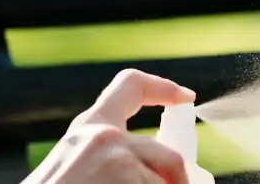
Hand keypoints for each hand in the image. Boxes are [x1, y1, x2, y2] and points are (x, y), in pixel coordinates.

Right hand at [22, 69, 196, 183]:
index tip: (187, 96)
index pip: (130, 86)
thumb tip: (160, 170)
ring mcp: (117, 161)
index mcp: (87, 128)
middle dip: (179, 183)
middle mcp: (104, 137)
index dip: (164, 87)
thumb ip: (106, 159)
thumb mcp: (72, 170)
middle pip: (171, 156)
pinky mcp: (128, 180)